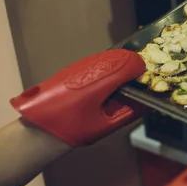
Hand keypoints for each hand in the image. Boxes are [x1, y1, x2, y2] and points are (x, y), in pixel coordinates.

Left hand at [10, 49, 145, 145]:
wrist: (38, 129)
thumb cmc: (73, 129)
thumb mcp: (106, 125)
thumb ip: (129, 112)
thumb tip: (147, 103)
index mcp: (100, 82)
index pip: (129, 63)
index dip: (141, 70)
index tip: (145, 81)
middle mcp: (91, 68)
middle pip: (121, 56)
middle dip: (132, 67)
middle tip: (137, 82)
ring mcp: (81, 65)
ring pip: (110, 57)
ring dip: (121, 67)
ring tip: (124, 84)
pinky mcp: (74, 66)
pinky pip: (99, 62)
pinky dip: (109, 69)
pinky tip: (109, 83)